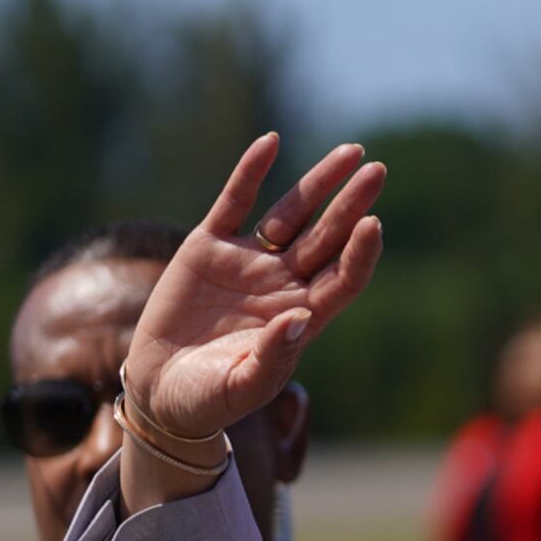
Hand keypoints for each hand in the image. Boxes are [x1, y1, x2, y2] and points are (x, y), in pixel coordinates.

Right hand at [118, 134, 387, 507]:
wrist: (162, 390)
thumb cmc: (209, 397)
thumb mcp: (241, 386)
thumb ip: (272, 358)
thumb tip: (300, 320)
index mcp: (302, 317)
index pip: (344, 278)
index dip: (361, 253)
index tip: (373, 224)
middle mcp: (284, 284)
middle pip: (329, 237)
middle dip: (352, 205)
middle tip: (378, 171)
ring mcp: (250, 262)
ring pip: (292, 214)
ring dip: (320, 183)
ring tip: (352, 152)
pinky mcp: (209, 247)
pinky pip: (235, 201)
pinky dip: (252, 172)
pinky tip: (271, 143)